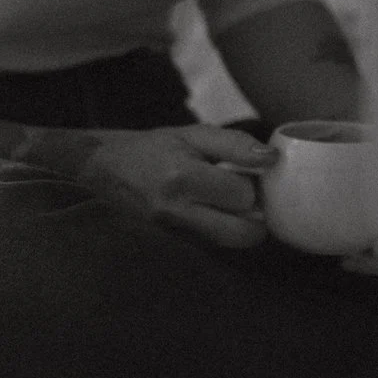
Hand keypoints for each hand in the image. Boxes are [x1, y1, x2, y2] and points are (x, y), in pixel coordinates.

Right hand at [75, 125, 277, 248]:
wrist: (105, 170)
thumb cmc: (153, 148)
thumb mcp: (192, 134)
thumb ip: (234, 144)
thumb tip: (271, 159)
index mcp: (182, 179)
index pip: (243, 195)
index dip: (254, 182)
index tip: (248, 170)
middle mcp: (178, 213)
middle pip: (244, 234)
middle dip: (255, 214)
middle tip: (246, 192)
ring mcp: (175, 234)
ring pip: (232, 244)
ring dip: (243, 224)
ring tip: (231, 199)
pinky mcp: (175, 244)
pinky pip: (215, 244)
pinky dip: (225, 229)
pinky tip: (215, 209)